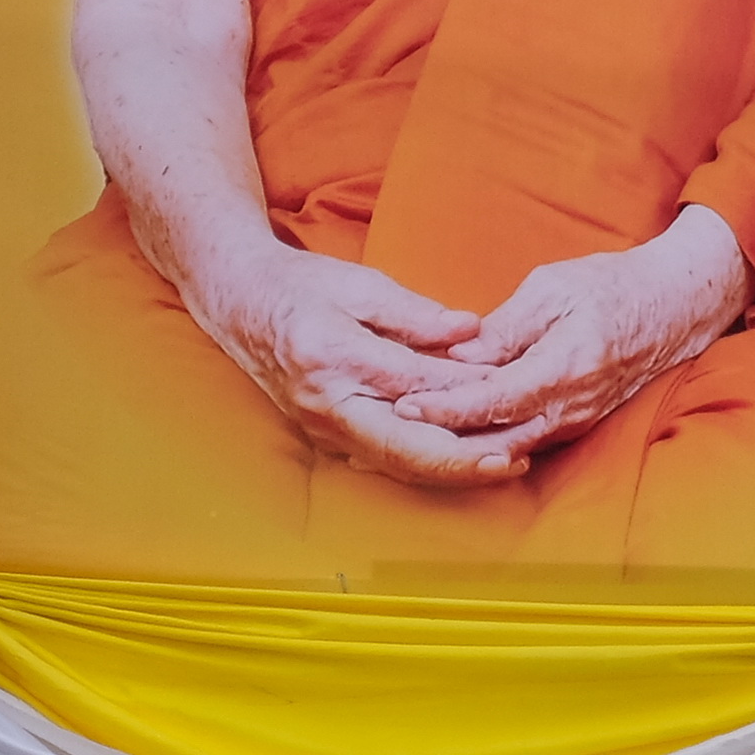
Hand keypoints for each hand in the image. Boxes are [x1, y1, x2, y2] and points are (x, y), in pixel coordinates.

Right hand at [173, 239, 512, 486]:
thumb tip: (470, 330)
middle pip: (404, 445)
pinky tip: (465, 463)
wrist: (240, 304)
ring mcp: (323, 427)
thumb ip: (415, 313)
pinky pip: (382, 459)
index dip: (466, 392)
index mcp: (333, 355)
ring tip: (505, 465)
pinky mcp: (327, 436)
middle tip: (514, 458)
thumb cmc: (302, 286)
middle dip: (463, 459)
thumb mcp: (360, 284)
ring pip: (395, 462)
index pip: (412, 384)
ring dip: (451, 470)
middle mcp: (326, 402)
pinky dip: (426, 465)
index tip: (512, 393)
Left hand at [394, 208, 754, 461]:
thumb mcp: (554, 287)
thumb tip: (459, 359)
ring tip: (409, 437)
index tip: (403, 403)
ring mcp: (576, 420)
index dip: (444, 407)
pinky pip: (524, 441)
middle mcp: (572, 404)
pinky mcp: (575, 424)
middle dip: (440, 437)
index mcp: (566, 365)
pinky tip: (452, 435)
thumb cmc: (613, 286)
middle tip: (387, 430)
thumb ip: (506, 328)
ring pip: (507, 446)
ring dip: (459, 444)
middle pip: (494, 437)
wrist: (673, 307)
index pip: (493, 399)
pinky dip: (486, 441)